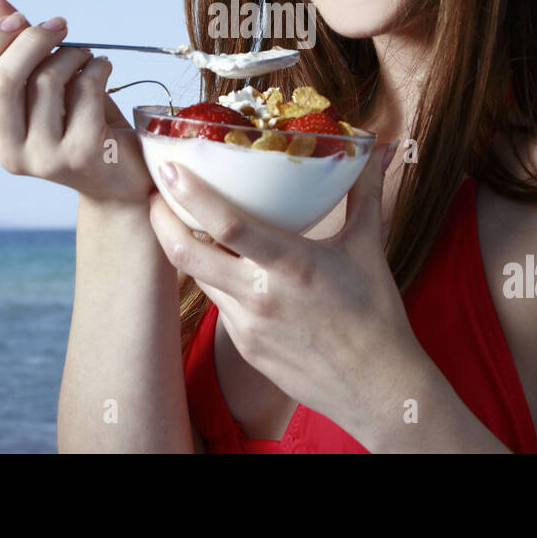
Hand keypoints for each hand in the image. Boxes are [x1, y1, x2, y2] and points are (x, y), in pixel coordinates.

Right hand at [0, 0, 153, 203]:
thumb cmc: (78, 121)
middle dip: (30, 39)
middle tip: (58, 25)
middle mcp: (7, 151)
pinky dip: (98, 67)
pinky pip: (85, 90)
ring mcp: (43, 158)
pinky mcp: (80, 154)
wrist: (121, 174)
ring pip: (46, 81)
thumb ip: (11, 43)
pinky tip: (104, 69)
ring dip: (72, 53)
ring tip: (87, 56)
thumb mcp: (41, 81)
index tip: (19, 19)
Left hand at [147, 142, 416, 426]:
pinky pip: (219, 304)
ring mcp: (247, 326)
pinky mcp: (245, 347)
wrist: (377, 388)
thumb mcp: (367, 247)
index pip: (227, 225)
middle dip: (162, 221)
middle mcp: (260, 296)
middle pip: (187, 254)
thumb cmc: (376, 316)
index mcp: (291, 265)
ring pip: (199, 277)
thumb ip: (364, 193)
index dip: (190, 196)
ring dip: (187, 249)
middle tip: (157, 194)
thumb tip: (379, 149)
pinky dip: (216, 279)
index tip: (168, 170)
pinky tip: (226, 266)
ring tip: (185, 222)